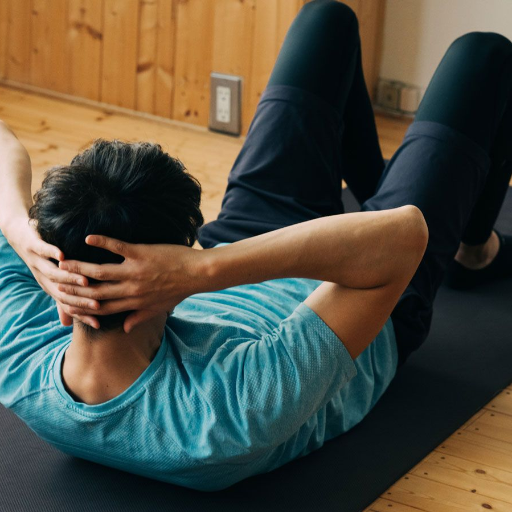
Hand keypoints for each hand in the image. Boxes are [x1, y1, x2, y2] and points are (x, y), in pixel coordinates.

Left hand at [5, 218, 99, 327]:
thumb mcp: (53, 279)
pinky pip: (42, 250)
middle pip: (61, 293)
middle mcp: (42, 278)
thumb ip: (62, 299)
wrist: (18, 236)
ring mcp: (36, 262)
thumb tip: (68, 323)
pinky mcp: (32, 246)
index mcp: (50, 287)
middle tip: (96, 305)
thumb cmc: (43, 258)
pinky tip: (62, 255)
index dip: (82, 314)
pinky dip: (51, 253)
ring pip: (53, 274)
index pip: (66, 305)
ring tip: (85, 282)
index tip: (98, 323)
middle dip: (79, 300)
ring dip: (69, 279)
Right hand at [57, 235, 206, 332]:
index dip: (81, 306)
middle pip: (95, 291)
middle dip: (73, 287)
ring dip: (80, 266)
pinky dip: (103, 242)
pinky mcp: (142, 254)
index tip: (65, 301)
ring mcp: (136, 272)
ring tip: (63, 261)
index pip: (101, 308)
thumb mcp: (159, 308)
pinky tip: (88, 238)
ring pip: (101, 271)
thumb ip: (139, 318)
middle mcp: (131, 290)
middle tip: (55, 279)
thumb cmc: (179, 290)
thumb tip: (123, 329)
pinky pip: (118, 248)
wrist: (199, 274)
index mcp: (134, 303)